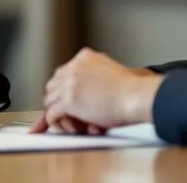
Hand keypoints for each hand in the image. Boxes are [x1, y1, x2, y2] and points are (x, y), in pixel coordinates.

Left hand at [29, 48, 161, 134]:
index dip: (64, 90)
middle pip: (53, 85)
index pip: (64, 72)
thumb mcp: (112, 72)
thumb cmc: (133, 90)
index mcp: (85, 57)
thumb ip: (96, 77)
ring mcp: (69, 83)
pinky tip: (69, 129)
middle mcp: (74, 67)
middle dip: (58, 101)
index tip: (66, 101)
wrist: (137, 96)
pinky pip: (51, 114)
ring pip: (49, 100)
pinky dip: (57, 123)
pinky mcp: (68, 100)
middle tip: (66, 115)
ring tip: (74, 125)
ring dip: (59, 115)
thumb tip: (89, 95)